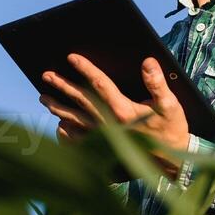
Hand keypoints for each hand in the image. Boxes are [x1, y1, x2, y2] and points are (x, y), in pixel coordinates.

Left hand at [39, 54, 189, 176]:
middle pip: (81, 100)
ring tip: (43, 99)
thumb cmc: (170, 127)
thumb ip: (157, 83)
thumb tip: (147, 62)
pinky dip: (66, 132)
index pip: (99, 84)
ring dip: (59, 108)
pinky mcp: (105, 145)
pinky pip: (80, 139)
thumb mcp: (169, 104)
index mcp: (123, 110)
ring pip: (76, 119)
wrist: (171, 157)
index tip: (71, 57)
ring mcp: (105, 136)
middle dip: (62, 86)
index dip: (85, 69)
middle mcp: (109, 123)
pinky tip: (57, 125)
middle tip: (45, 75)